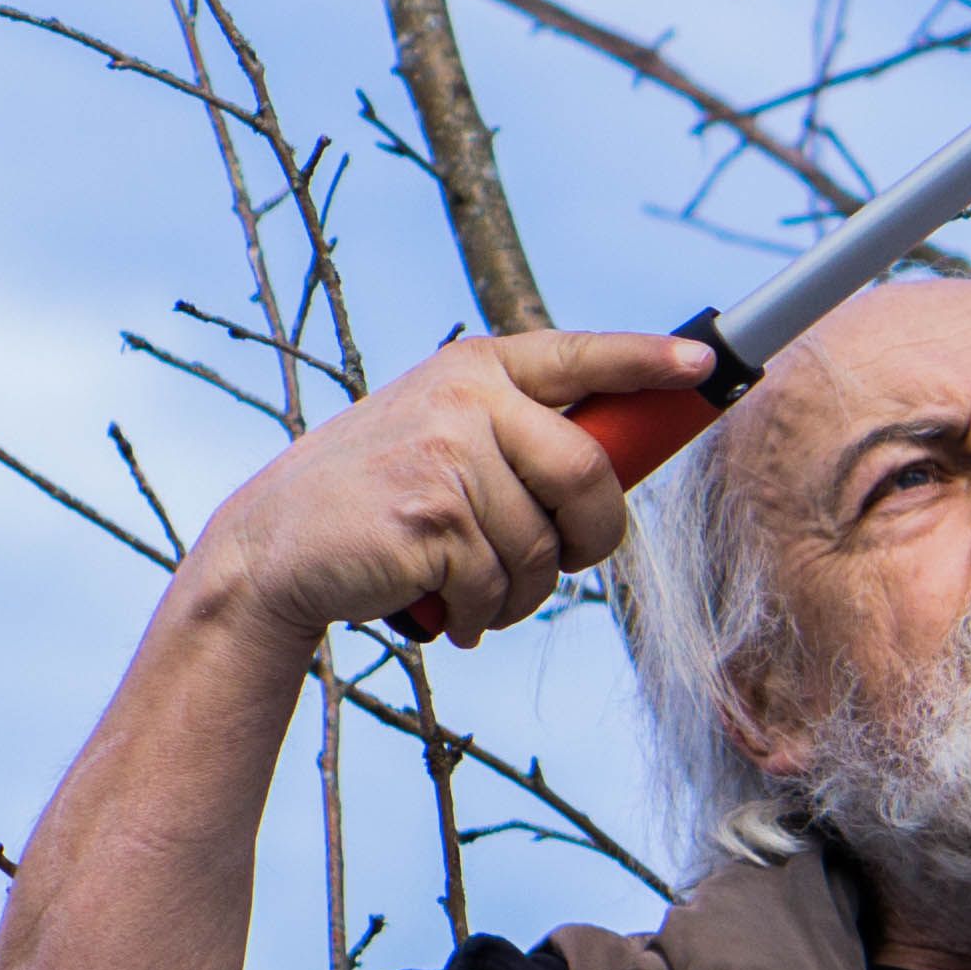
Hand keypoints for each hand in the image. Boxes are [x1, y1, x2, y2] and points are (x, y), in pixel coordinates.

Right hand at [184, 327, 716, 643]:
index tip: (699, 366)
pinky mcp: (432, 516)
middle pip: (590, 473)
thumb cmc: (373, 499)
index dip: (646, 360)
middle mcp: (466, 396)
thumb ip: (515, 435)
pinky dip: (483, 615)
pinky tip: (447, 611)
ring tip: (477, 592)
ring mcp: (447, 453)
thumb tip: (612, 471)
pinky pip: (501, 585)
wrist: (271, 549)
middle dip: (594, 535)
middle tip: (572, 562)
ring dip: (523, 592)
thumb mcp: (440, 435)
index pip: (580, 354)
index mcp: (476, 367)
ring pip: (546, 546)